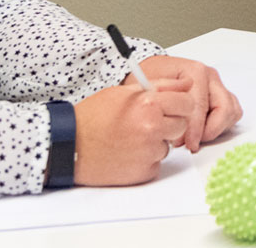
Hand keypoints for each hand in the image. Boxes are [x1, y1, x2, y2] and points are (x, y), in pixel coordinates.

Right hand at [73, 78, 196, 185]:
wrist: (67, 145)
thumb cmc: (93, 116)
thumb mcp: (125, 91)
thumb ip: (161, 86)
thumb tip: (188, 84)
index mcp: (149, 105)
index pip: (188, 103)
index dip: (178, 104)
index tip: (169, 107)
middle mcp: (152, 128)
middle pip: (181, 125)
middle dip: (169, 123)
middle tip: (146, 123)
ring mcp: (148, 152)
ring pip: (167, 145)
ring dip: (155, 142)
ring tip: (130, 138)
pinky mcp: (143, 172)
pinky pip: (156, 164)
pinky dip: (145, 160)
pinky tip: (126, 153)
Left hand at [135, 55, 242, 151]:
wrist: (150, 71)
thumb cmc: (148, 80)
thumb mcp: (148, 92)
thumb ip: (164, 109)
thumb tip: (176, 131)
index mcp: (195, 72)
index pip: (201, 105)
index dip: (195, 129)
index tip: (187, 144)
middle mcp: (210, 77)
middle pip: (224, 108)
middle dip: (209, 130)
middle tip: (192, 143)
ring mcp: (217, 85)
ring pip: (232, 111)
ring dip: (216, 128)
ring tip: (195, 136)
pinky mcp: (221, 95)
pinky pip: (232, 113)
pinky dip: (221, 125)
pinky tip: (202, 130)